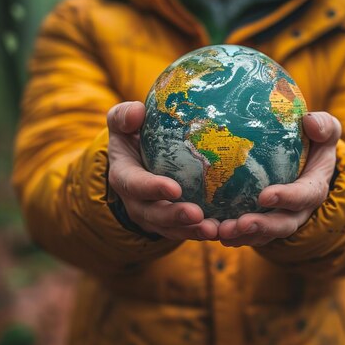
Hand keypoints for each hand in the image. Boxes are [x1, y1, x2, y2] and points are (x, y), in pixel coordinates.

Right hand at [107, 101, 218, 240]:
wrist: (135, 159)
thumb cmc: (131, 136)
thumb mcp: (121, 123)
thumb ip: (124, 117)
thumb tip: (138, 111)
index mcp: (124, 176)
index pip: (135, 184)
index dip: (153, 189)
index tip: (174, 189)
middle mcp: (136, 202)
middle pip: (154, 215)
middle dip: (176, 217)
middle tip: (198, 215)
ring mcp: (154, 216)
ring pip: (172, 229)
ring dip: (192, 231)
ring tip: (214, 229)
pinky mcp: (172, 223)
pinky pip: (186, 231)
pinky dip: (202, 232)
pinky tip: (223, 230)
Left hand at [218, 112, 341, 246]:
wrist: (307, 160)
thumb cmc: (315, 141)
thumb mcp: (325, 130)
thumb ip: (323, 126)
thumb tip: (309, 121)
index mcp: (314, 187)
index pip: (304, 196)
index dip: (286, 198)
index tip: (264, 196)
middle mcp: (299, 210)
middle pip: (283, 224)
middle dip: (261, 226)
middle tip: (239, 224)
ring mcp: (280, 219)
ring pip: (263, 234)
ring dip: (242, 235)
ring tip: (221, 231)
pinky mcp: (262, 221)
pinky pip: (248, 234)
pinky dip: (232, 235)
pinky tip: (212, 231)